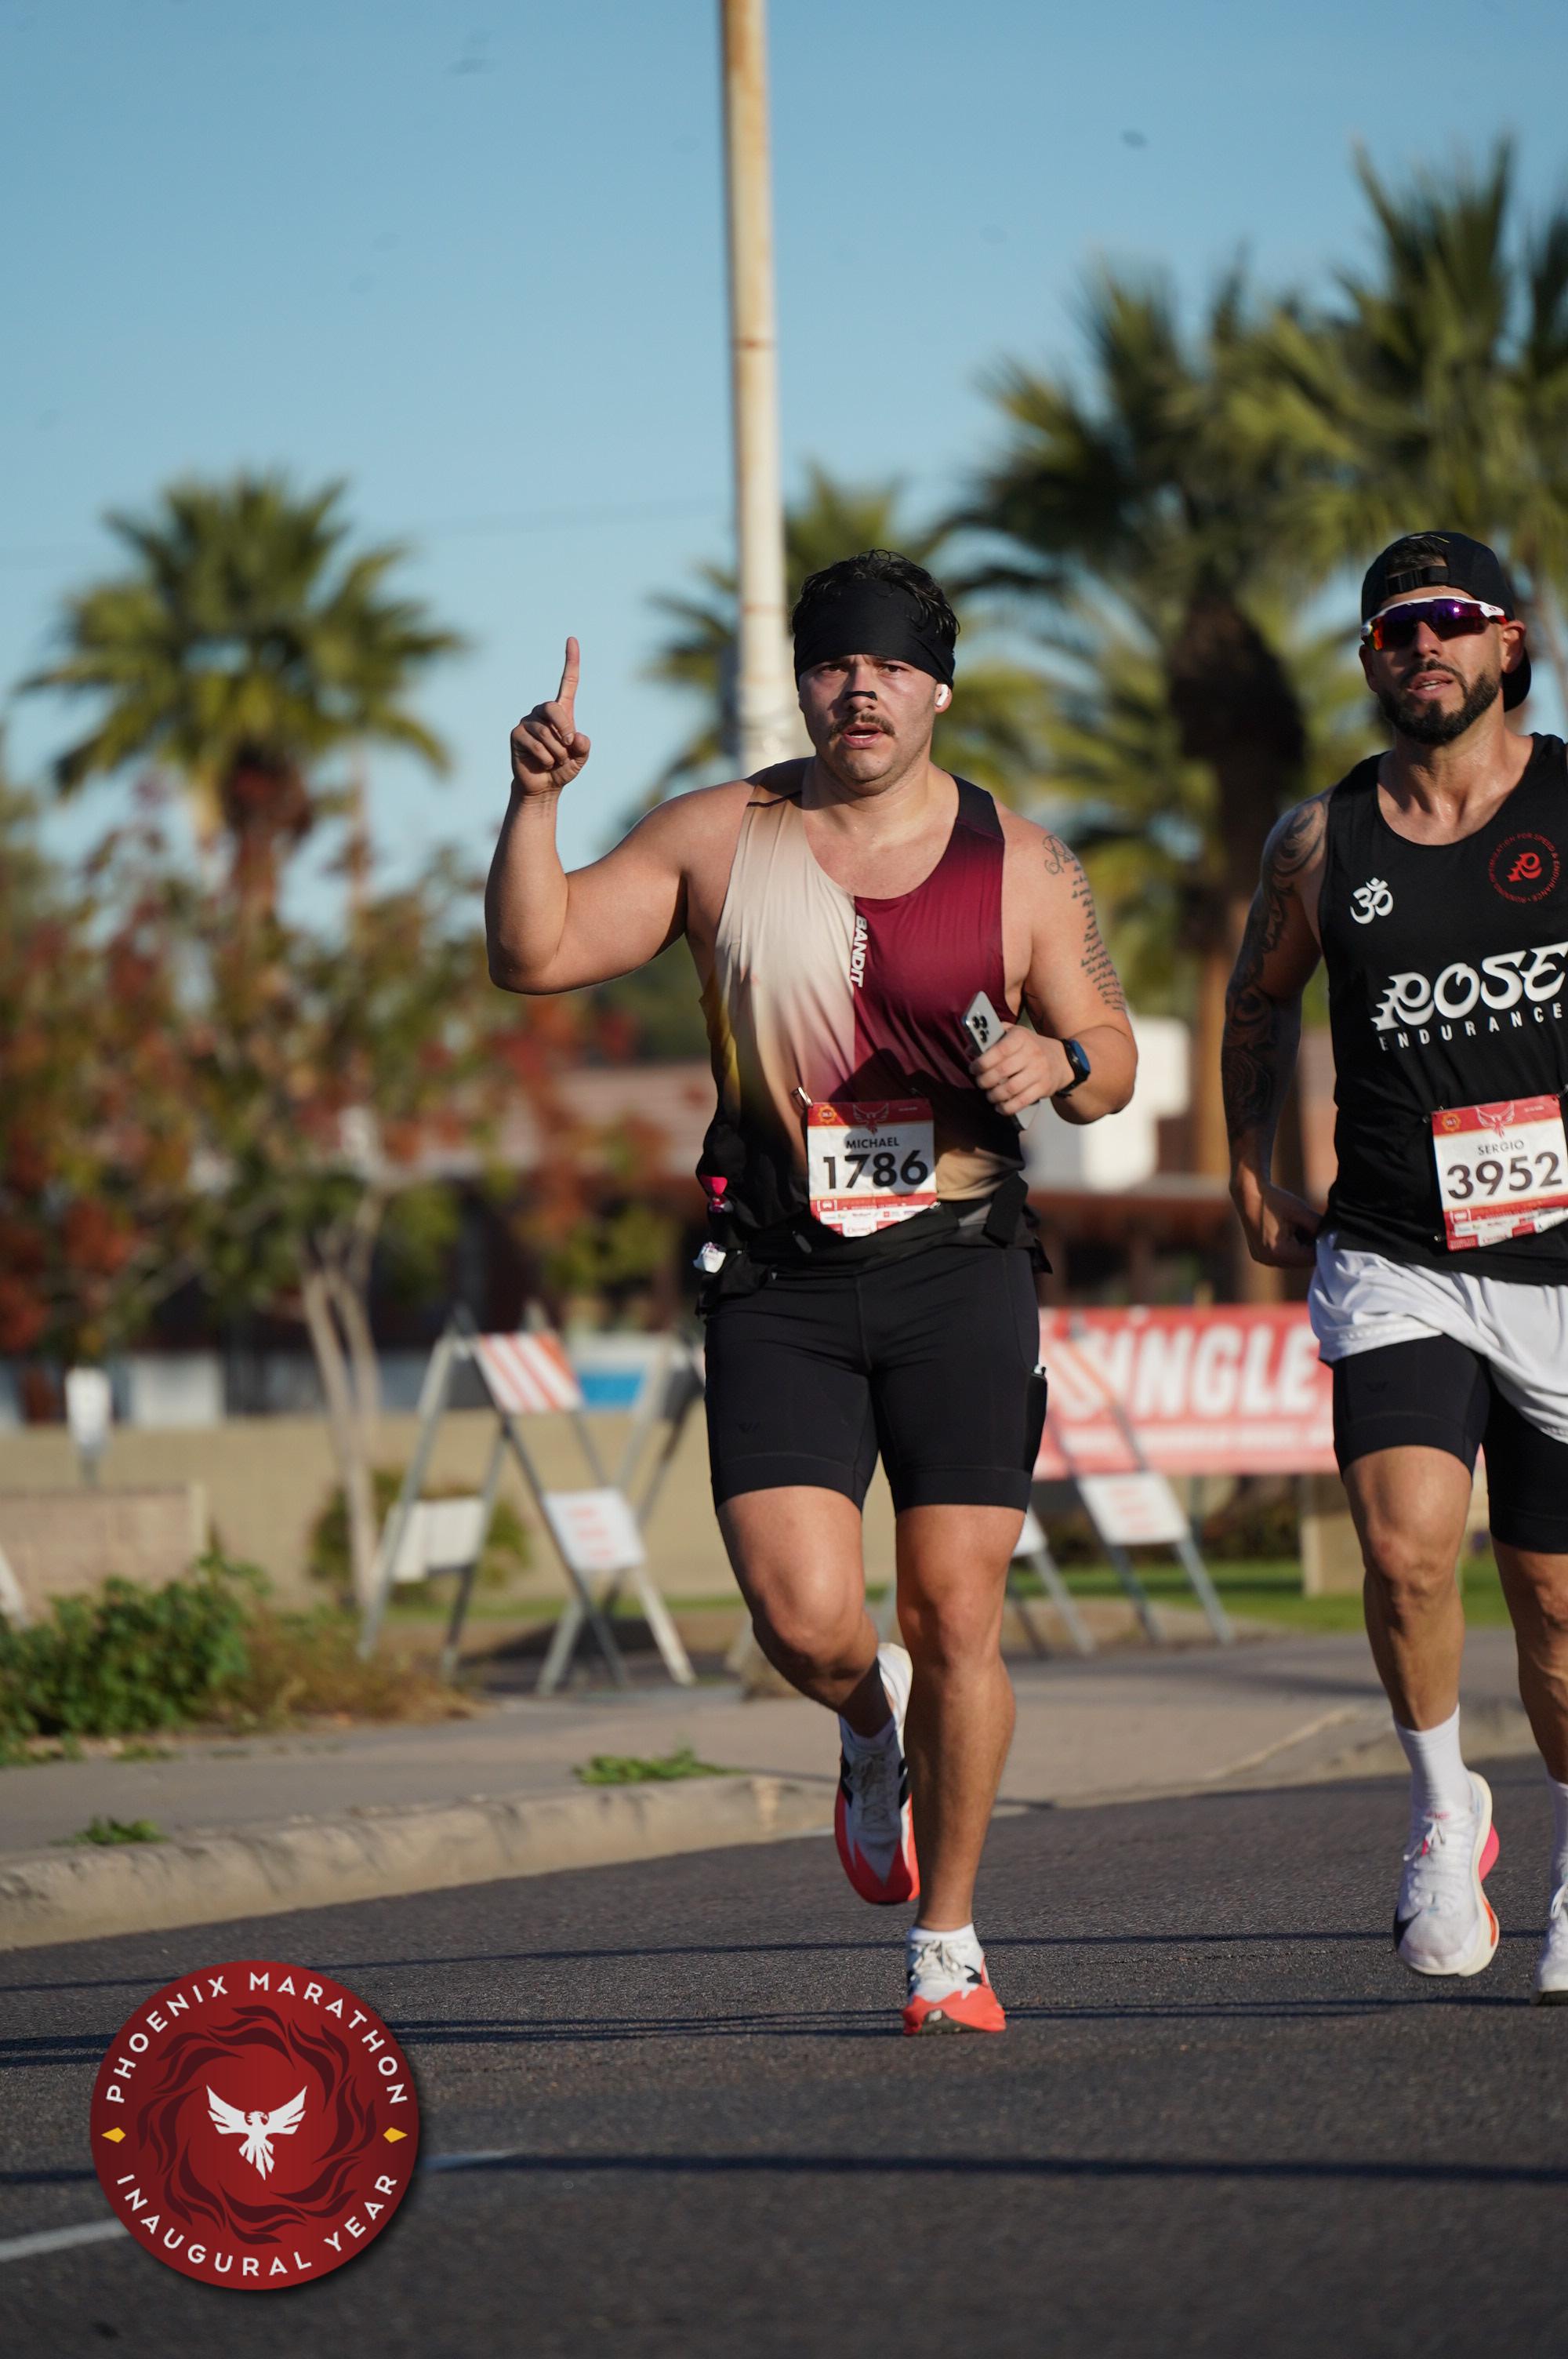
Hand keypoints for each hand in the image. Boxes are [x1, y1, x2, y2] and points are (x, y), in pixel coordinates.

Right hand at [510, 638, 590, 795]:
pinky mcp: (516, 734)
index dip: (571, 661)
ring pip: (546, 733)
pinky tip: (542, 763)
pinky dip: (546, 758)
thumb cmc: (563, 768)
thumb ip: (584, 747)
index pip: (568, 682)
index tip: (572, 639)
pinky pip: (536, 745)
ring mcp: (528, 722)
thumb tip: (576, 737)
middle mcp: (543, 712)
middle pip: (554, 708)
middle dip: (564, 729)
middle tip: (569, 746)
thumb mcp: (580, 758)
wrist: (544, 786)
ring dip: (557, 753)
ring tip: (554, 761)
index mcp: (562, 711)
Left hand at [972, 1026, 1072, 1117]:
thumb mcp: (1013, 1035)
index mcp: (1021, 1037)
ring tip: (989, 1095)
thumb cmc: (1030, 1047)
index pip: (999, 1050)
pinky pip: (1022, 1101)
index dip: (982, 1062)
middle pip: (1001, 1071)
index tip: (973, 1068)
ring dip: (994, 1095)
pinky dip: (1007, 1107)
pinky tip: (999, 1107)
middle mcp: (1031, 1053)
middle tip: (980, 1083)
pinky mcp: (1043, 1088)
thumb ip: (992, 1039)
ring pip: (1010, 1089)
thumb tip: (970, 1049)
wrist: (1062, 1060)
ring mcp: (1039, 1071)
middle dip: (984, 1080)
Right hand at [1232, 1176, 1322, 1268]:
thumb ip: (1319, 1227)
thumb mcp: (1301, 1212)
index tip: (1325, 1232)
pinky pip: (1281, 1256)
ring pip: (1292, 1260)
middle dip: (1310, 1247)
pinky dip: (1288, 1247)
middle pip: (1301, 1262)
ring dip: (1300, 1247)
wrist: (1248, 1193)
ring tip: (1297, 1226)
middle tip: (1311, 1227)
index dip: (1321, 1246)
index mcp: (1280, 1252)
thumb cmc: (1275, 1200)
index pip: (1311, 1258)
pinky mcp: (1259, 1255)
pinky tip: (1287, 1230)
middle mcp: (1269, 1260)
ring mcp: (1262, 1259)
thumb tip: (1334, 1237)